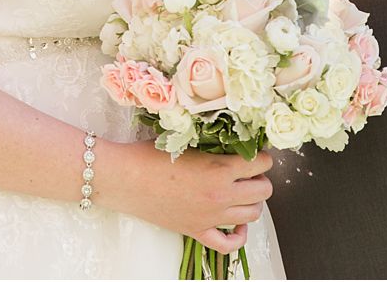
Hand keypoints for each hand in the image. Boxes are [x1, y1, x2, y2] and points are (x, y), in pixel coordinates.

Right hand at [93, 140, 272, 254]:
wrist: (124, 178)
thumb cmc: (148, 156)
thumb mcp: (187, 142)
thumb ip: (213, 145)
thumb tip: (231, 143)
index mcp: (220, 169)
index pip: (261, 164)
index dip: (261, 156)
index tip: (255, 154)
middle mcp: (221, 195)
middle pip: (263, 191)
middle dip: (260, 179)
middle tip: (248, 172)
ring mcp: (211, 216)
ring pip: (253, 215)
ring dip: (252, 202)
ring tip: (242, 192)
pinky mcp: (197, 231)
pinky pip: (229, 244)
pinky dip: (239, 236)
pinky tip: (236, 224)